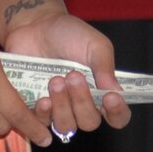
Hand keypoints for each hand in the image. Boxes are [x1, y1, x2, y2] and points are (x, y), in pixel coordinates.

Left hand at [2, 8, 132, 137]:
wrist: (34, 25)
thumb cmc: (69, 34)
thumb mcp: (94, 44)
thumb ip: (105, 67)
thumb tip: (116, 92)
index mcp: (102, 90)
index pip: (117, 115)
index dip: (117, 113)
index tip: (110, 97)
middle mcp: (82, 104)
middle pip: (89, 122)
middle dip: (82, 102)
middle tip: (73, 76)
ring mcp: (59, 108)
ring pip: (66, 126)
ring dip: (62, 107)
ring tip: (55, 81)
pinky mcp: (37, 109)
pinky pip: (41, 124)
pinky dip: (44, 113)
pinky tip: (42, 98)